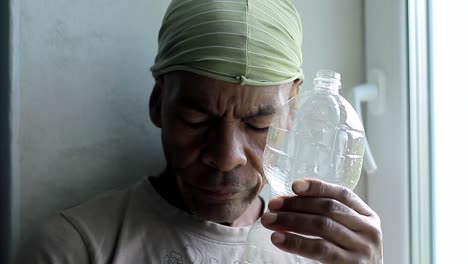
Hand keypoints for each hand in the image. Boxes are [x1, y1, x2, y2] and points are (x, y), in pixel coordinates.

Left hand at [261, 179, 382, 263]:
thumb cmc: (350, 258)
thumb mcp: (348, 233)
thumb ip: (328, 218)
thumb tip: (287, 206)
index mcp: (368, 217)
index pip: (342, 194)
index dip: (318, 187)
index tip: (294, 185)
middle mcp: (369, 230)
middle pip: (328, 208)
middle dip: (297, 204)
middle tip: (273, 205)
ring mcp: (362, 248)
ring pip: (322, 225)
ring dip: (291, 220)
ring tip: (269, 220)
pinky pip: (320, 249)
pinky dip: (295, 242)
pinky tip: (278, 239)